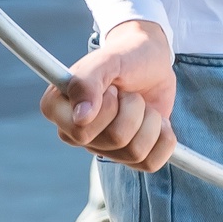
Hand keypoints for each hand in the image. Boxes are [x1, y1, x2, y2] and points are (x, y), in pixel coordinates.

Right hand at [42, 18, 177, 172]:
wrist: (151, 60)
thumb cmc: (124, 57)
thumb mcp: (107, 60)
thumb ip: (87, 81)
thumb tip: (81, 118)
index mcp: (59, 110)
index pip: (81, 131)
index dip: (106, 108)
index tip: (111, 88)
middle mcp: (76, 133)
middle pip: (115, 140)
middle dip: (133, 108)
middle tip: (127, 93)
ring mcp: (104, 148)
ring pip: (135, 152)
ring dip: (150, 119)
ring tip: (141, 102)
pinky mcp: (130, 156)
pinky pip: (151, 163)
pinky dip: (164, 138)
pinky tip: (157, 121)